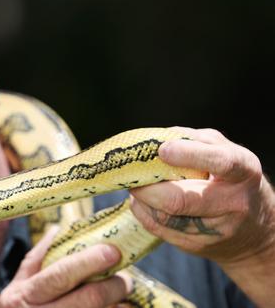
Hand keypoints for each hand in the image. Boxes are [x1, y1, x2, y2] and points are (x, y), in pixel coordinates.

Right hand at [0, 226, 130, 307]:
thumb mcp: (18, 285)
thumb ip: (37, 259)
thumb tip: (58, 230)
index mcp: (26, 294)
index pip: (60, 275)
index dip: (87, 263)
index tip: (111, 251)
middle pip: (86, 300)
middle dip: (112, 287)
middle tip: (126, 279)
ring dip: (114, 305)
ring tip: (121, 295)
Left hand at [129, 127, 274, 263]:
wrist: (253, 228)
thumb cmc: (230, 179)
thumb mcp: (224, 152)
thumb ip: (193, 141)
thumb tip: (155, 141)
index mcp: (242, 172)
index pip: (219, 162)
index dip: (188, 156)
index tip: (163, 150)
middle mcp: (232, 203)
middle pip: (179, 200)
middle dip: (147, 187)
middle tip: (133, 174)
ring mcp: (214, 230)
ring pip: (162, 217)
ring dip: (141, 199)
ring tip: (138, 185)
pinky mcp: (196, 245)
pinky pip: (158, 229)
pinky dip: (143, 212)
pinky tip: (142, 201)